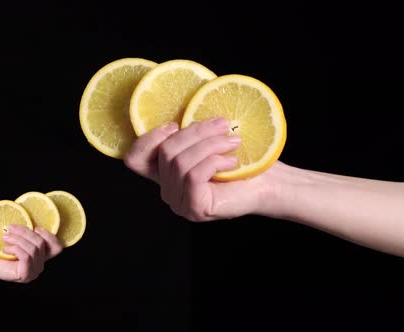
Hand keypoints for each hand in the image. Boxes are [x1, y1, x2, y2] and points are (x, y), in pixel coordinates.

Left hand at [0, 225, 62, 282]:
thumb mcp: (18, 240)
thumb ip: (29, 235)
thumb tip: (34, 221)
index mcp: (41, 257)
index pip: (57, 248)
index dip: (49, 236)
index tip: (35, 228)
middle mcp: (40, 266)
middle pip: (41, 244)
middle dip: (26, 233)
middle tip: (11, 228)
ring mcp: (33, 272)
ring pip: (33, 249)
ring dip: (18, 239)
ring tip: (5, 237)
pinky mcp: (25, 275)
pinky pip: (26, 256)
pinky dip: (16, 249)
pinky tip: (6, 249)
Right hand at [124, 117, 275, 220]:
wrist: (268, 185)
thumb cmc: (242, 161)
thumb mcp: (209, 142)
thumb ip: (190, 134)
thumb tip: (184, 112)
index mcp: (165, 174)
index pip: (135, 159)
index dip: (148, 138)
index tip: (175, 125)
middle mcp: (168, 191)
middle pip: (165, 152)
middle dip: (195, 132)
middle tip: (223, 124)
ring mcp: (179, 203)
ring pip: (180, 162)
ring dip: (209, 145)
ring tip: (233, 141)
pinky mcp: (194, 208)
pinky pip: (193, 175)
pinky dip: (214, 161)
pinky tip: (232, 161)